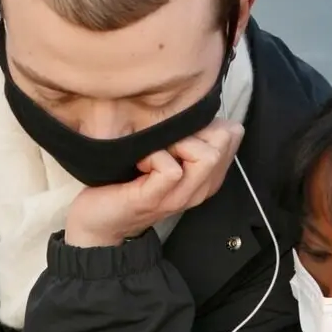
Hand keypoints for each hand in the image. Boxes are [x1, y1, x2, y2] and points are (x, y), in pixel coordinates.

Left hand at [63, 120, 243, 248]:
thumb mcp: (163, 155)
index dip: (208, 122)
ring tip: (155, 150)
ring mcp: (179, 196)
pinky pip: (171, 170)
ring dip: (177, 143)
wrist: (99, 224)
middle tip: (166, 140)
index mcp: (206, 176)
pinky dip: (154, 157)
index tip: (180, 131)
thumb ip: (182, 137)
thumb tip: (191, 107)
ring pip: (206, 157)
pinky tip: (140, 162)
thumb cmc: (127, 183)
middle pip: (223, 142)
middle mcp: (199, 187)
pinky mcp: (154, 199)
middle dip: (195, 129)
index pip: (232, 135)